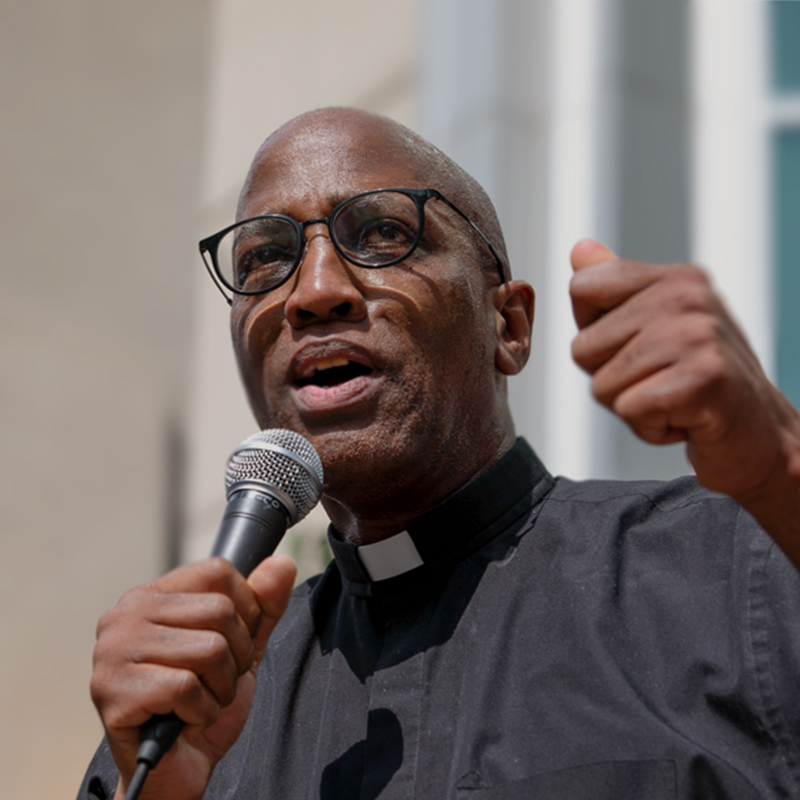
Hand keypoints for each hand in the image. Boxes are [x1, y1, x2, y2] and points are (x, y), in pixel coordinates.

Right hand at [90, 555, 295, 799]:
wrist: (174, 772)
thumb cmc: (202, 703)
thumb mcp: (244, 649)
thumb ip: (264, 607)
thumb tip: (283, 563)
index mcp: (151, 596)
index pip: (218, 571)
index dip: (245, 609)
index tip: (233, 643)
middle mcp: (123, 615)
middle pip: (220, 610)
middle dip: (236, 656)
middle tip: (214, 683)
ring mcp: (112, 653)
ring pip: (209, 649)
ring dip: (221, 688)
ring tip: (199, 702)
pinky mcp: (112, 693)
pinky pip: (187, 687)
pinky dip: (201, 711)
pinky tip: (183, 721)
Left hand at [569, 239, 799, 562]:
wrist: (758, 432)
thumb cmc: (698, 379)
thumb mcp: (655, 325)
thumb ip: (615, 289)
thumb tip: (580, 249)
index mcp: (675, 278)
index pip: (583, 287)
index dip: (593, 331)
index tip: (633, 345)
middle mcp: (688, 297)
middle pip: (583, 347)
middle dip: (609, 377)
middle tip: (659, 381)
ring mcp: (698, 336)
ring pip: (601, 385)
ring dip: (629, 406)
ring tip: (671, 399)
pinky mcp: (703, 379)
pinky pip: (629, 409)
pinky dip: (649, 427)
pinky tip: (683, 418)